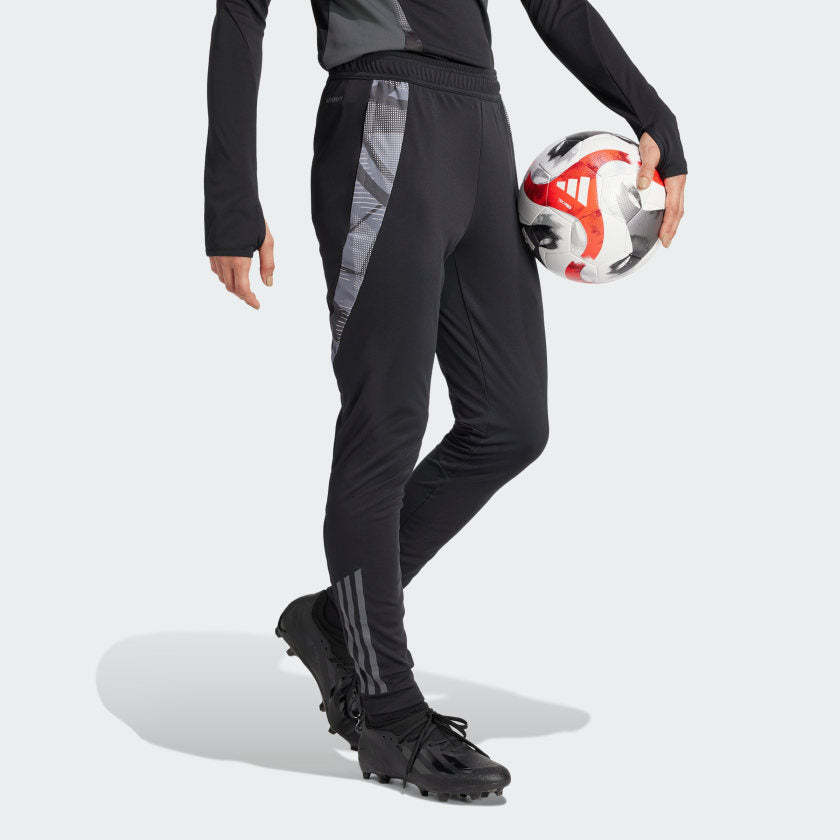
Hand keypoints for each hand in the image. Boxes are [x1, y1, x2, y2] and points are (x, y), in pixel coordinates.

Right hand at [209, 223, 274, 308]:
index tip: (257, 305)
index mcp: (239, 260)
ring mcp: (215, 255)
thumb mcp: (266, 241)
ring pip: (222, 280)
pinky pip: (216, 270)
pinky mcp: (210, 248)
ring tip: (245, 286)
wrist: (229, 196)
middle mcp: (224, 260)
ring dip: (233, 286)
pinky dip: (224, 276)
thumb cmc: (251, 217)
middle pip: (231, 287)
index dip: (250, 300)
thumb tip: (268, 284)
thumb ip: (267, 264)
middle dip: (242, 295)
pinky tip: (233, 272)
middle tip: (253, 297)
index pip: (242, 289)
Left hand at [637, 133, 685, 247]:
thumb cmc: (655, 138)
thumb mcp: (650, 152)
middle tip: (665, 243)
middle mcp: (679, 181)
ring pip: (676, 206)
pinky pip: (671, 199)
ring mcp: (676, 181)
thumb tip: (641, 186)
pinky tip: (658, 217)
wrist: (661, 125)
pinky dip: (667, 211)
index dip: (670, 224)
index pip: (674, 207)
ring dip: (671, 221)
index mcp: (676, 179)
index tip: (664, 238)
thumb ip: (646, 169)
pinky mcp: (670, 179)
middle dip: (672, 228)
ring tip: (664, 235)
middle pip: (678, 210)